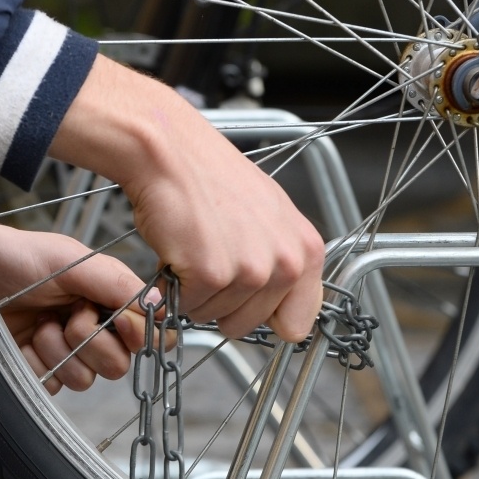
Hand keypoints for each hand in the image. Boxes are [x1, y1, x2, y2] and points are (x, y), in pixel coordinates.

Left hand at [0, 200, 149, 393]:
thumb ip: (116, 282)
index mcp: (106, 299)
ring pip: (86, 380)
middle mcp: (90, 327)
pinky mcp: (37, 370)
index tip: (119, 322)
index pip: (145, 333)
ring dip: (60, 352)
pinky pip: (54, 387)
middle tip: (68, 316)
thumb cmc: (16, 256)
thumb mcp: (71, 259)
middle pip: (119, 365)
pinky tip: (23, 342)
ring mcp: (63, 351)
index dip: (137, 335)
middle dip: (92, 342)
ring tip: (39, 325)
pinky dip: (37, 365)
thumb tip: (157, 305)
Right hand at [48, 55, 324, 341]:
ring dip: (197, 293)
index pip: (298, 322)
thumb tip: (276, 308)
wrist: (171, 153)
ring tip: (195, 248)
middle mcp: (286, 263)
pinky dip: (175, 288)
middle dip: (223, 303)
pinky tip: (179, 251)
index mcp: (306, 250)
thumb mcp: (269, 217)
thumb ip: (280, 261)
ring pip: (216, 317)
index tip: (246, 301)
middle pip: (250, 325)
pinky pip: (189, 307)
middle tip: (210, 261)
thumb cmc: (210, 178)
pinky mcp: (213, 275)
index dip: (264, 315)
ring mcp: (251, 271)